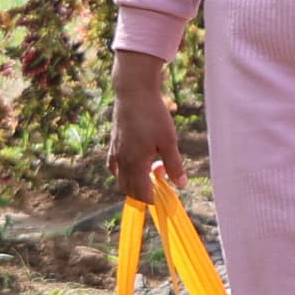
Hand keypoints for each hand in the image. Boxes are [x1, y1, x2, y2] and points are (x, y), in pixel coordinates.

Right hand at [109, 52, 181, 202]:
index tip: (164, 200)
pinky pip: (115, 166)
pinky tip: (136, 164)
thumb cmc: (153, 116)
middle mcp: (122, 162)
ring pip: (121, 178)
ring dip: (136, 181)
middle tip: (162, 184)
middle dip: (145, 192)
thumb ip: (174, 164)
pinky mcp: (113, 144)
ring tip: (155, 169)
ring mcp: (115, 153)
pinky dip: (124, 172)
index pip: (141, 193)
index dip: (152, 200)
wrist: (133, 94)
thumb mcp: (169, 141)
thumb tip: (181, 185)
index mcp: (136, 164)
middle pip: (129, 189)